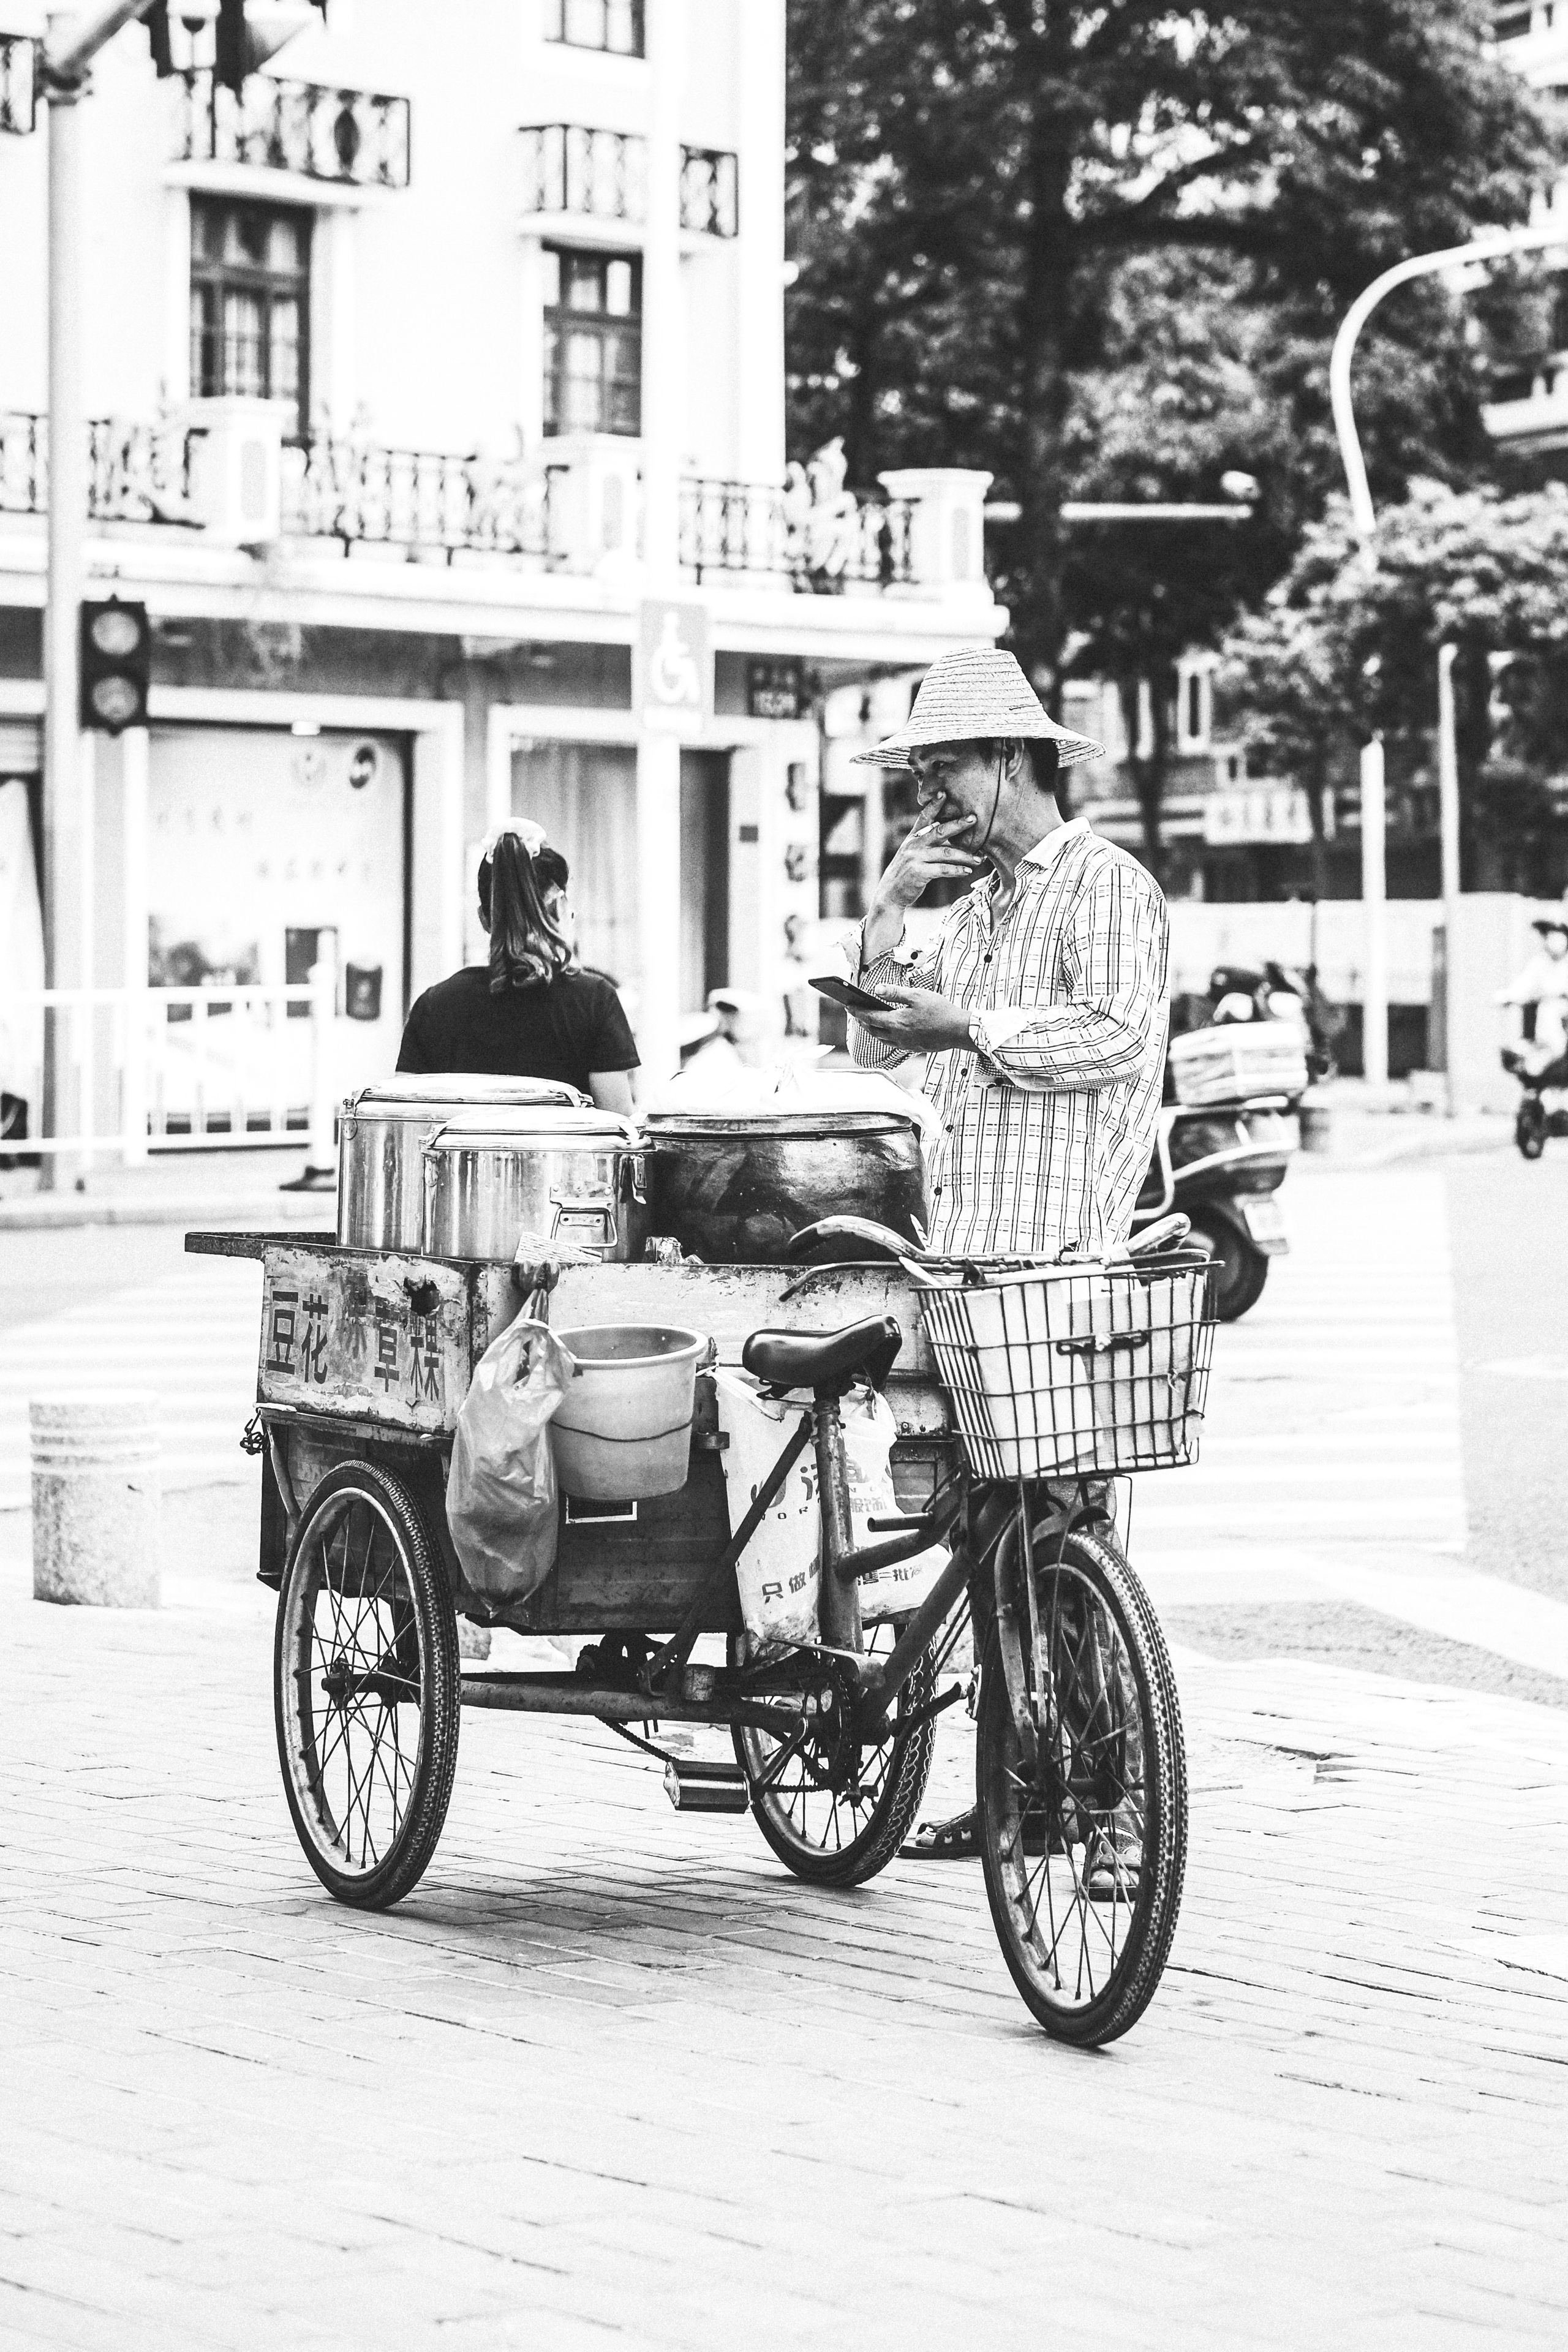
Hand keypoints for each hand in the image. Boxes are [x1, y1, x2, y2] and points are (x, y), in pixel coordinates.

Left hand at [855, 984, 973, 1054]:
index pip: (870, 1016)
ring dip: (872, 1030)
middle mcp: (898, 1036)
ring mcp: (905, 1044)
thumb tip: (876, 989)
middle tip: (856, 1012)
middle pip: (872, 1030)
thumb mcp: (918, 995)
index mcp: (897, 1022)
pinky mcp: (913, 1048)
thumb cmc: (941, 1010)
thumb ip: (895, 993)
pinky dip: (885, 1036)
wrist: (959, 1031)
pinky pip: (892, 1043)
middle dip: (862, 1021)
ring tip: (868, 1021)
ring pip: (881, 1038)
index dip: (857, 1011)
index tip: (848, 1005)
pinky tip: (887, 1030)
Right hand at [871, 813, 982, 914]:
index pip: (924, 817)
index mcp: (913, 837)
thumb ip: (926, 841)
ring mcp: (916, 858)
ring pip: (945, 853)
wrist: (891, 892)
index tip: (944, 793)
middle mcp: (914, 845)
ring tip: (979, 859)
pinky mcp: (919, 873)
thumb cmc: (907, 871)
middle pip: (939, 831)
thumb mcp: (912, 852)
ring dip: (965, 856)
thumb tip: (947, 830)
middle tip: (973, 819)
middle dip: (958, 824)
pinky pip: (943, 869)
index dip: (934, 805)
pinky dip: (957, 870)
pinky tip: (967, 871)